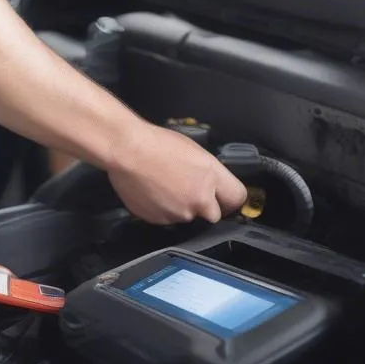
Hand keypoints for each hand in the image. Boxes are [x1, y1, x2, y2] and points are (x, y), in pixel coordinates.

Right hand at [107, 124, 248, 224]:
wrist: (127, 150)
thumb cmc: (156, 143)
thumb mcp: (194, 151)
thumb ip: (207, 173)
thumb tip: (211, 183)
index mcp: (211, 176)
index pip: (237, 198)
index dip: (231, 199)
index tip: (226, 199)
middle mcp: (200, 198)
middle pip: (215, 215)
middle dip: (206, 206)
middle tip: (191, 192)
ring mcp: (180, 213)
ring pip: (188, 216)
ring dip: (181, 207)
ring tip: (165, 187)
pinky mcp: (161, 220)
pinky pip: (167, 219)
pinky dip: (163, 210)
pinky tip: (154, 192)